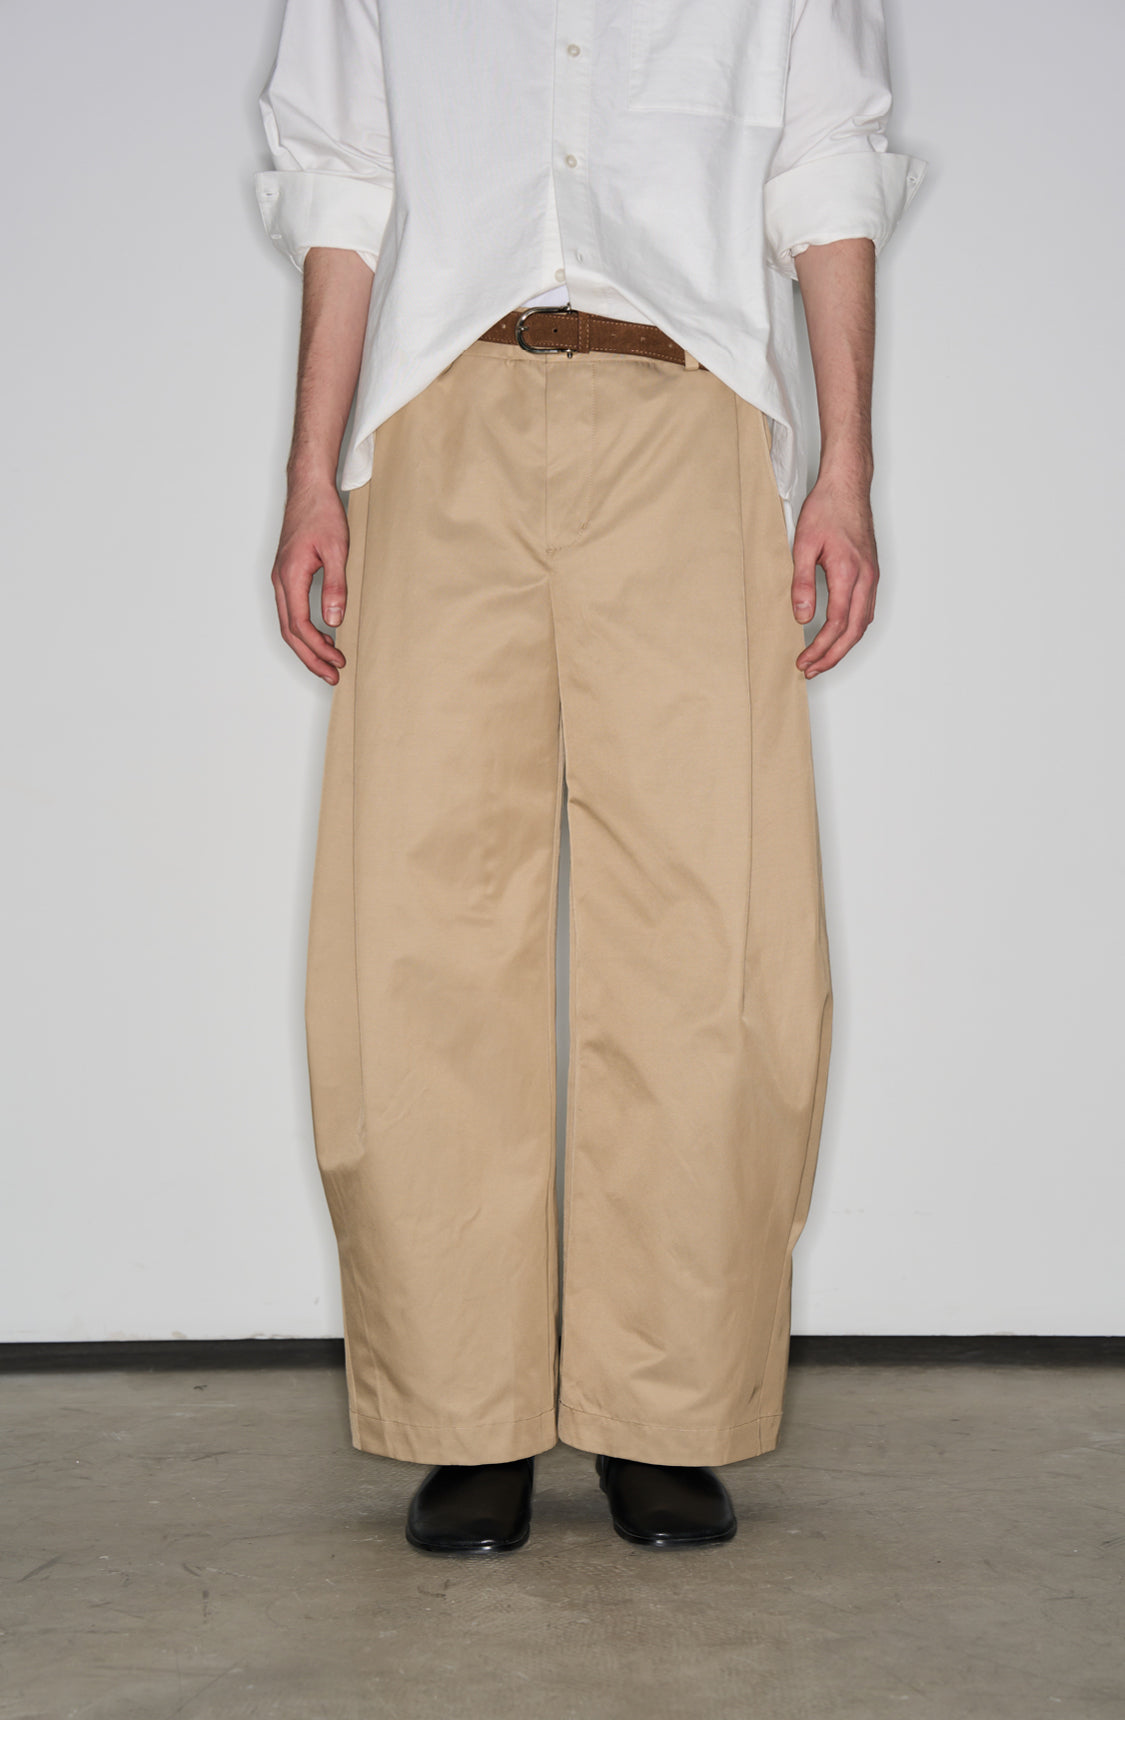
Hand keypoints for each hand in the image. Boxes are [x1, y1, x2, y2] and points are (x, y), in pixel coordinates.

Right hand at [270, 476, 349, 683]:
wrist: (308, 488)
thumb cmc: (322, 514)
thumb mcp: (337, 550)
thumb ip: (335, 586)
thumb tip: (333, 620)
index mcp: (290, 577)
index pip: (300, 626)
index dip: (319, 648)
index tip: (338, 661)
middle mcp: (280, 581)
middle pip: (290, 632)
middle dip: (310, 658)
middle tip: (332, 675)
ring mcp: (281, 578)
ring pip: (288, 624)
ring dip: (306, 647)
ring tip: (327, 663)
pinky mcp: (286, 574)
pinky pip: (291, 611)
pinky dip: (303, 630)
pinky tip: (320, 635)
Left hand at [791, 473, 878, 679]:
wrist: (847, 485)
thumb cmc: (826, 508)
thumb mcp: (803, 544)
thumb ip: (802, 582)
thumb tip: (802, 616)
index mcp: (848, 571)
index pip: (836, 622)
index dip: (820, 647)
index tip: (803, 661)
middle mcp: (866, 577)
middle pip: (854, 631)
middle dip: (832, 655)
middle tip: (811, 670)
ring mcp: (872, 576)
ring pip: (863, 623)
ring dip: (844, 645)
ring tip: (822, 659)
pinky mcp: (871, 573)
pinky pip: (866, 610)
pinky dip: (853, 630)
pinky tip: (839, 636)